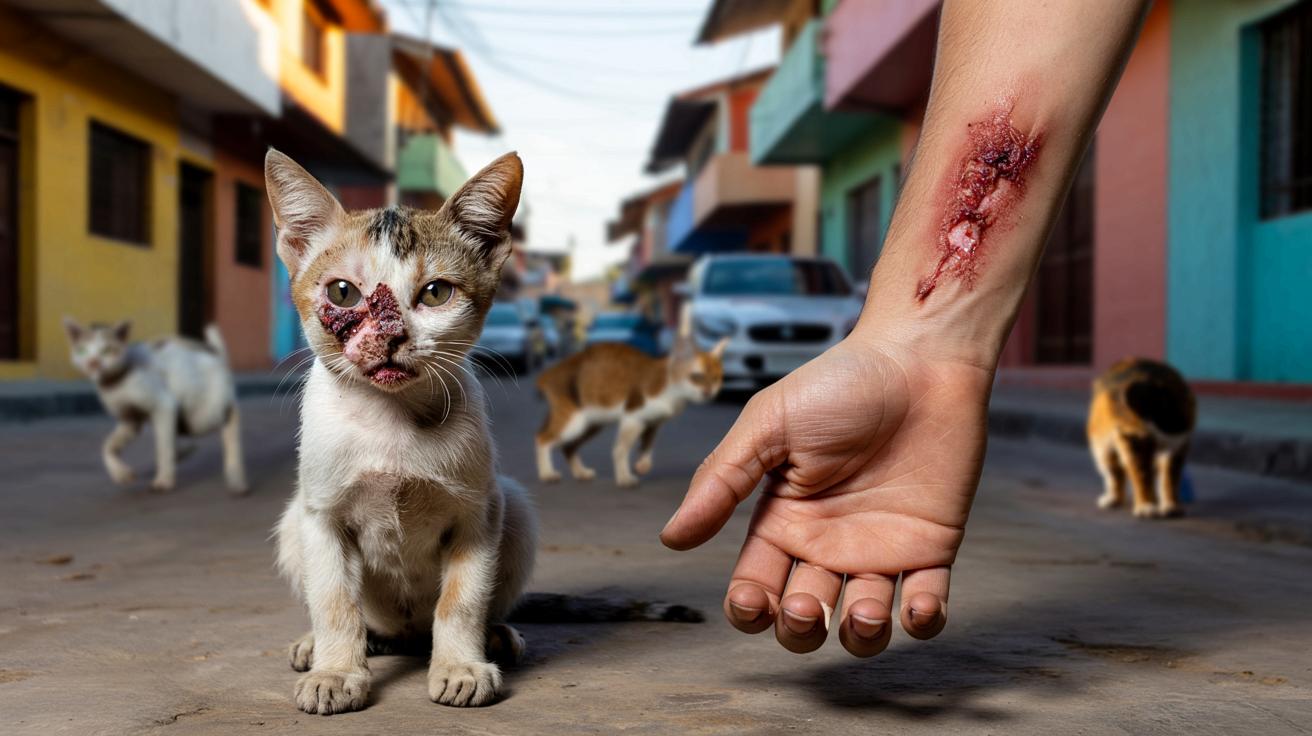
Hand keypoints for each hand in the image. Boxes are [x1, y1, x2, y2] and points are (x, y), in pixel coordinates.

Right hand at [660, 332, 991, 655]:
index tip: (754, 603)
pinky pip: (926, 604)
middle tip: (807, 607)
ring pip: (862, 625)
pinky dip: (922, 621)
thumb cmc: (841, 383)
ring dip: (861, 636)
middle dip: (800, 629)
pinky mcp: (931, 547)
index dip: (749, 609)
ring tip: (863, 610)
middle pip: (803, 618)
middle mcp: (827, 543)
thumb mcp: (768, 425)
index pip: (755, 586)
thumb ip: (722, 480)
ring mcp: (880, 549)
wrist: (920, 358)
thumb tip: (671, 537)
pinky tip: (914, 608)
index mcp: (782, 519)